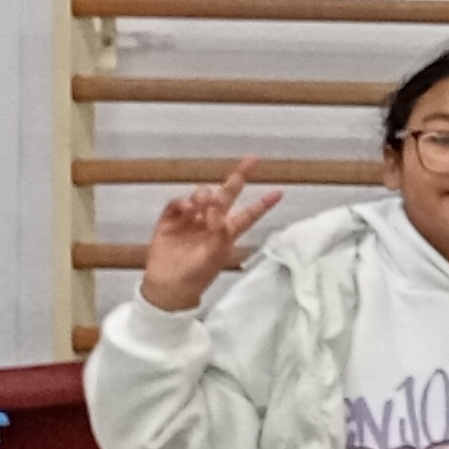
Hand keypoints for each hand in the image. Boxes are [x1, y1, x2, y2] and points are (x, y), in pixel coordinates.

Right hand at [137, 163, 279, 310]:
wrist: (168, 286)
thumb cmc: (196, 275)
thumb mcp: (214, 256)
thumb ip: (220, 234)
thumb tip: (221, 215)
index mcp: (227, 232)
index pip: (248, 214)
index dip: (263, 204)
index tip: (280, 192)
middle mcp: (211, 222)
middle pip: (225, 196)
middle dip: (237, 179)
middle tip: (251, 161)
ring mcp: (190, 220)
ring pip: (202, 196)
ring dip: (205, 194)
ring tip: (202, 204)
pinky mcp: (170, 221)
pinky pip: (177, 203)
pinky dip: (182, 201)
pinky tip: (186, 208)